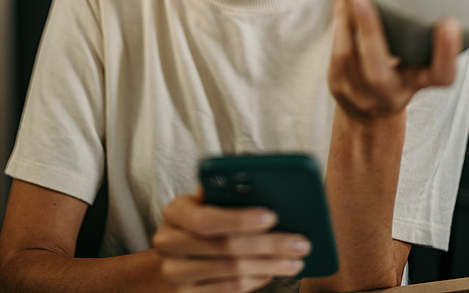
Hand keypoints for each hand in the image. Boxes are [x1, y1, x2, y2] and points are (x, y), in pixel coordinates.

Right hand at [152, 191, 311, 292]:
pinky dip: (256, 280)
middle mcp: (169, 243)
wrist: (172, 256)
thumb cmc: (198, 220)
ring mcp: (175, 274)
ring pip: (232, 271)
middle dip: (269, 245)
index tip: (273, 216)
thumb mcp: (203, 202)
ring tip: (296, 260)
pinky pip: (229, 290)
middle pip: (226, 247)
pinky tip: (273, 272)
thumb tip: (260, 187)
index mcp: (175, 211)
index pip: (207, 218)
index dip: (240, 219)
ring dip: (270, 266)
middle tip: (300, 243)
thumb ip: (223, 194)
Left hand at [328, 0, 463, 120]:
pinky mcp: (337, 82)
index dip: (446, 52)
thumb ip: (420, 37)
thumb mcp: (417, 64)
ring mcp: (359, 92)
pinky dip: (339, 18)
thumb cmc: (399, 76)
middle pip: (377, 71)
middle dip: (369, 33)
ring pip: (346, 56)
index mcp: (418, 84)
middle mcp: (389, 92)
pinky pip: (334, 48)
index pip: (441, 76)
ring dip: (345, 19)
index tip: (449, 22)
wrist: (368, 115)